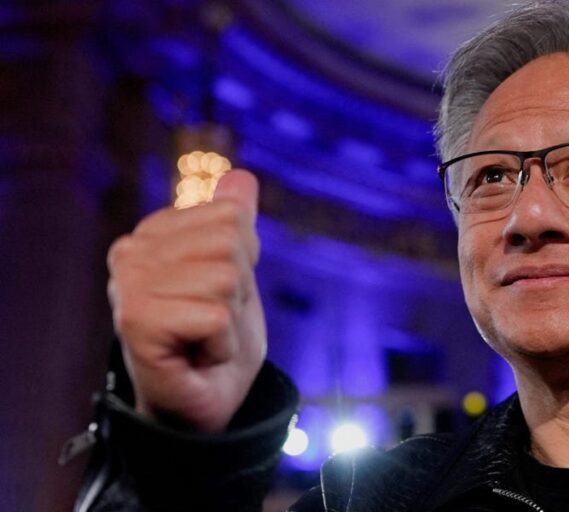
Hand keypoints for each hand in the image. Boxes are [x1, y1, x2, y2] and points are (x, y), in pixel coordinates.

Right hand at [107, 170, 265, 432]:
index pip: (231, 217)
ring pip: (227, 279)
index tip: (217, 297)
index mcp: (155, 231)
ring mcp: (129, 284)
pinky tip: (198, 357)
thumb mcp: (237, 273)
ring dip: (231, 320)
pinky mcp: (137, 320)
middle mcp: (132, 250)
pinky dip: (222, 344)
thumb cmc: (217, 340)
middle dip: (240, 292)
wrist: (203, 405)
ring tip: (205, 339)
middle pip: (231, 244)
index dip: (244, 263)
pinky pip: (217, 317)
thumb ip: (234, 223)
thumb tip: (242, 177)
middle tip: (213, 323)